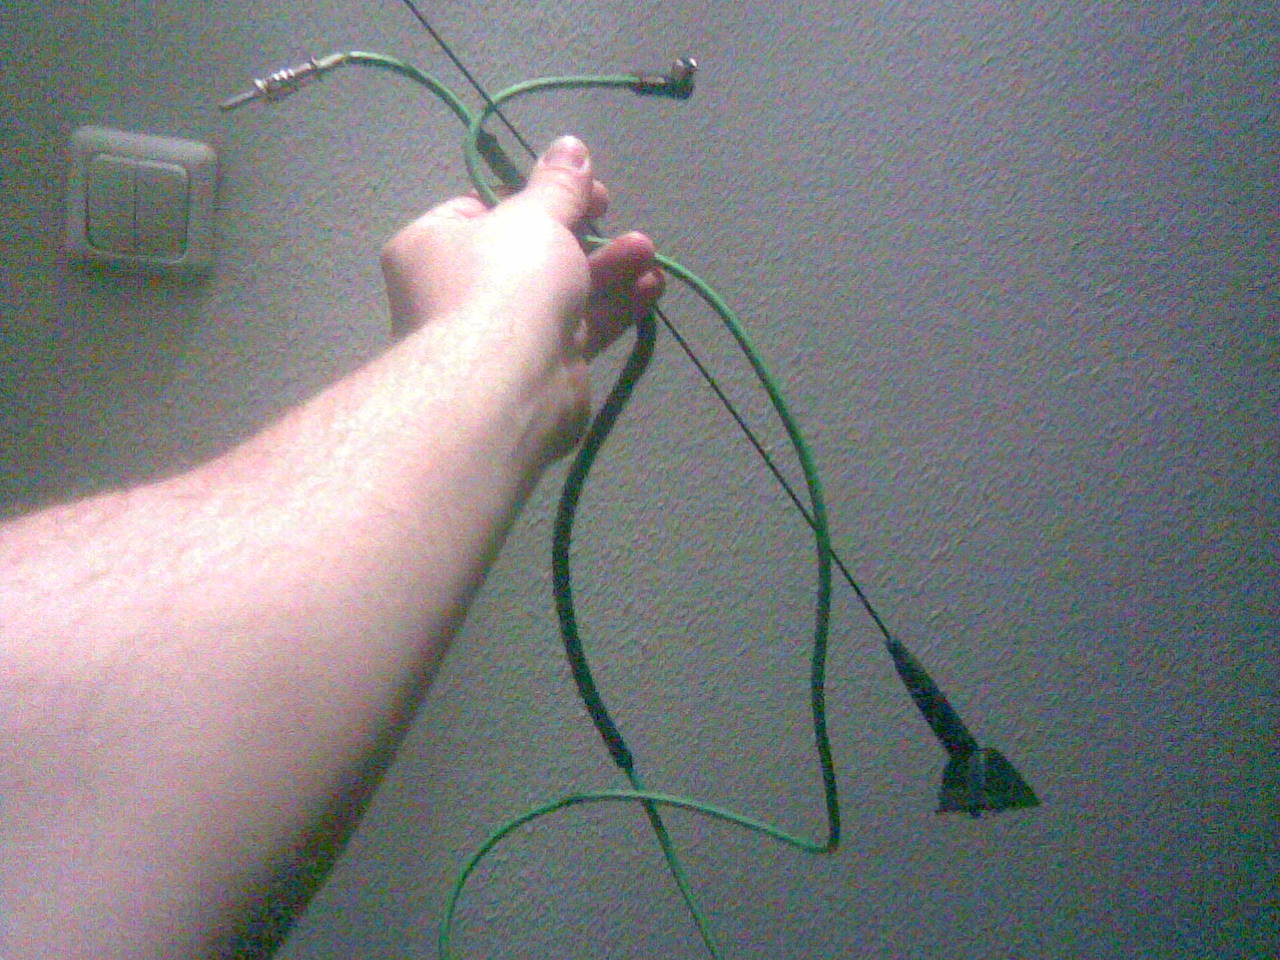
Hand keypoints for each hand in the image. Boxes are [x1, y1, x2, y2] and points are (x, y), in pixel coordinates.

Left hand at [380, 136, 663, 462]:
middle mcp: (461, 292)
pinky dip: (615, 307)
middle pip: (529, 252)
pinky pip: (581, 328)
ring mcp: (502, 335)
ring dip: (608, 268)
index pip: (481, 210)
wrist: (507, 384)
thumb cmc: (505, 281)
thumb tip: (570, 145)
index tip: (577, 189)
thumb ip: (558, 185)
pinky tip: (652, 287)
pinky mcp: (542, 369)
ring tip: (647, 251)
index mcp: (434, 246)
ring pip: (561, 291)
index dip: (532, 197)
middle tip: (613, 212)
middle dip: (582, 231)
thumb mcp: (535, 215)